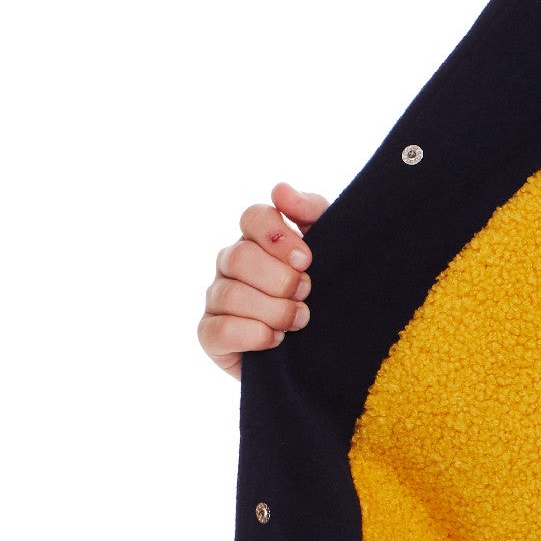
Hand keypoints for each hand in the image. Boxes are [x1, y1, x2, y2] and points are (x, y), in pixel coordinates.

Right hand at [198, 182, 326, 377]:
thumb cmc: (325, 293)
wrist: (327, 350)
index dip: (278, 236)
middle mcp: (230, 264)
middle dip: (281, 280)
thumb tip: (280, 190)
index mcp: (257, 239)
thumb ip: (311, 213)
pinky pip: (220, 330)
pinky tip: (276, 340)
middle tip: (306, 293)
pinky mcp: (210, 335)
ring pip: (232, 295)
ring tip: (299, 320)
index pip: (253, 216)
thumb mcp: (330, 249)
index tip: (307, 260)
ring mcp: (216, 299)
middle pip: (240, 256)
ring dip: (274, 311)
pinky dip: (254, 335)